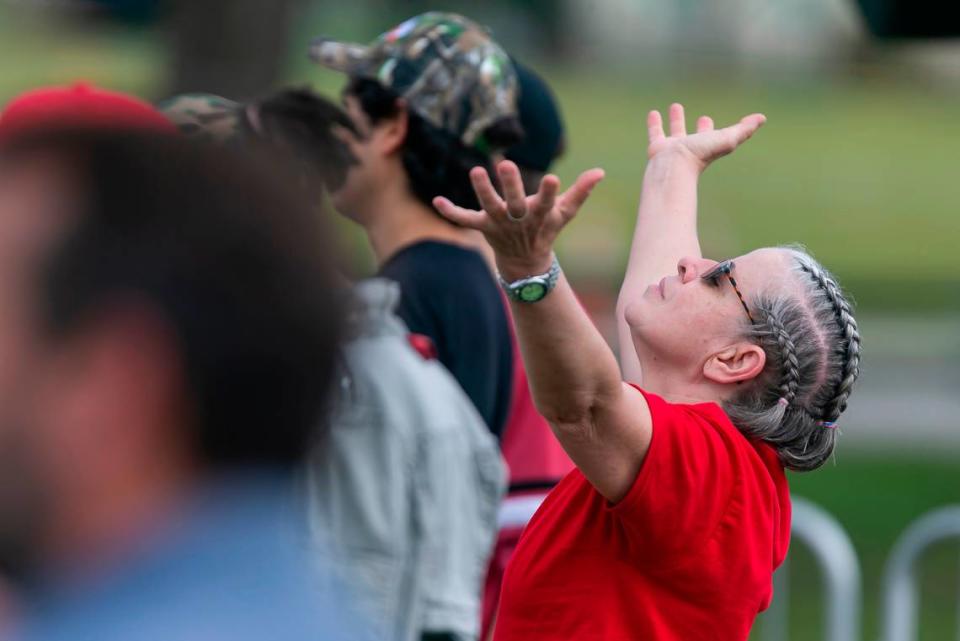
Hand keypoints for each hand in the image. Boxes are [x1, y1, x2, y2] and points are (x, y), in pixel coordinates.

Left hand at [433, 160, 604, 278]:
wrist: (526, 262)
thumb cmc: (546, 229)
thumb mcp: (564, 213)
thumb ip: (581, 192)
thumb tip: (601, 171)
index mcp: (538, 215)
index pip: (545, 202)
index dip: (548, 193)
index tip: (552, 179)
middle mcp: (517, 220)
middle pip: (513, 203)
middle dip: (510, 185)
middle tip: (506, 164)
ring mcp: (498, 224)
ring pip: (488, 206)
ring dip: (482, 190)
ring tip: (476, 170)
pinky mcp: (482, 226)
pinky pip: (464, 219)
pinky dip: (451, 211)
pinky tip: (436, 201)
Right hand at [647, 103, 765, 172]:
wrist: (673, 167)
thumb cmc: (701, 155)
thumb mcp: (727, 139)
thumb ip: (744, 129)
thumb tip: (762, 118)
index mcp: (707, 146)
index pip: (714, 136)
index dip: (714, 129)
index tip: (712, 120)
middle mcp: (691, 147)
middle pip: (697, 136)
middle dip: (700, 127)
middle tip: (703, 117)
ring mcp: (674, 148)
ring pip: (676, 131)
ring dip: (677, 120)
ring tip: (675, 106)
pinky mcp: (658, 147)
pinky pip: (656, 132)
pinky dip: (655, 123)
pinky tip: (653, 113)